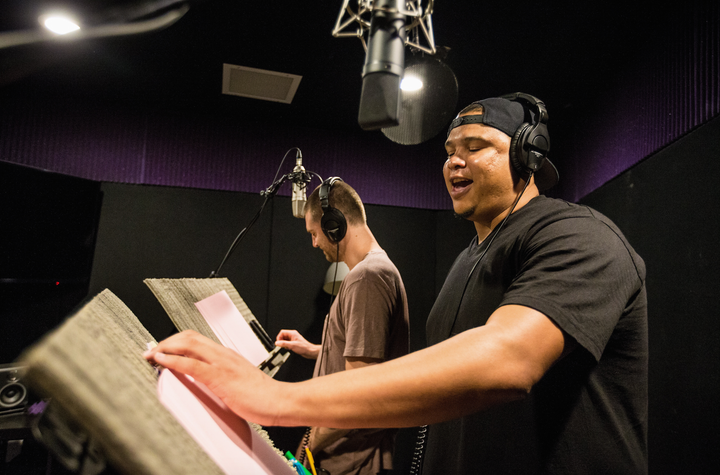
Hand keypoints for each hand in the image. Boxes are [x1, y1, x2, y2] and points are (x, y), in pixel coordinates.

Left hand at [144, 330, 283, 425]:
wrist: (279, 401)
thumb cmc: (262, 396)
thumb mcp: (237, 382)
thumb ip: (222, 378)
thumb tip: (205, 383)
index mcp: (226, 355)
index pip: (196, 340)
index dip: (175, 342)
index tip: (161, 351)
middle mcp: (223, 354)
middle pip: (189, 336)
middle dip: (166, 342)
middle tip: (151, 352)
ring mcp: (221, 363)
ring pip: (188, 344)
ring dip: (165, 348)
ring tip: (151, 355)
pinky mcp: (220, 376)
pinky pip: (191, 364)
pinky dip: (173, 360)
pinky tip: (162, 361)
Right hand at [275, 329, 320, 359]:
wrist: (309, 351)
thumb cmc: (304, 347)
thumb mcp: (292, 345)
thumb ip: (284, 344)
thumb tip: (277, 343)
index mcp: (292, 333)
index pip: (282, 332)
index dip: (279, 337)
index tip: (278, 342)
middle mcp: (292, 335)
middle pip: (283, 336)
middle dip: (281, 341)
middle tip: (281, 345)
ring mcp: (293, 339)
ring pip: (284, 340)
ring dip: (284, 344)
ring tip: (286, 347)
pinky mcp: (293, 343)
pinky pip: (287, 343)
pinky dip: (286, 346)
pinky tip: (289, 348)